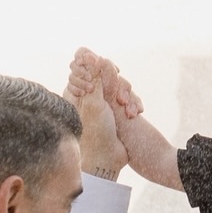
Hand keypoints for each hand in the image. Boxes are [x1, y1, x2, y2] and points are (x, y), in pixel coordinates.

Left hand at [63, 51, 128, 178]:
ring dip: (128, 95)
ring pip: (119, 83)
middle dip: (118, 85)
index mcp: (76, 90)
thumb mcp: (95, 102)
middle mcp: (89, 93)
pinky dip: (133, 102)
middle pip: (106, 71)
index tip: (104, 81)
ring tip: (128, 111)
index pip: (83, 63)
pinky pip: (128, 95)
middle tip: (119, 100)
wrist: (109, 158)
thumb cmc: (97, 133)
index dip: (96, 67)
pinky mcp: (116, 108)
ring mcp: (104, 100)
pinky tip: (134, 113)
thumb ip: (95, 77)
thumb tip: (90, 54)